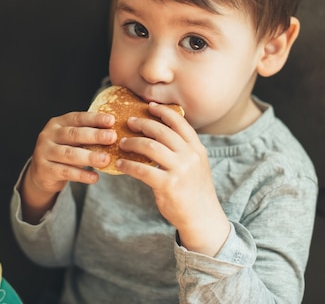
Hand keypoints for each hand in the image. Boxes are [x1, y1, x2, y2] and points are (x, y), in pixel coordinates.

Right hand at [19, 111, 115, 222]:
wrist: (41, 173)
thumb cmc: (64, 151)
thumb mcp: (73, 140)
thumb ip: (88, 135)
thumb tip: (114, 134)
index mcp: (58, 123)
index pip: (77, 118)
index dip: (94, 119)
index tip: (112, 120)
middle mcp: (49, 135)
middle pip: (73, 134)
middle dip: (94, 136)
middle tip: (112, 137)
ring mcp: (44, 152)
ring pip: (69, 154)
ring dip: (89, 157)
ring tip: (106, 160)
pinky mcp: (44, 170)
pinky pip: (66, 172)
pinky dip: (82, 175)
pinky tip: (95, 177)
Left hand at [116, 102, 230, 255]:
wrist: (203, 218)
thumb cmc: (195, 191)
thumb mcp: (197, 165)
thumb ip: (183, 150)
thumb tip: (160, 134)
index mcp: (197, 149)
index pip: (180, 122)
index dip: (163, 112)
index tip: (149, 106)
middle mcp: (190, 156)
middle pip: (162, 131)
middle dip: (143, 124)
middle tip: (130, 122)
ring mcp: (180, 170)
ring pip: (150, 147)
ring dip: (133, 143)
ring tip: (122, 143)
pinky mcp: (168, 185)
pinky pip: (142, 170)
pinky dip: (128, 165)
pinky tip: (121, 165)